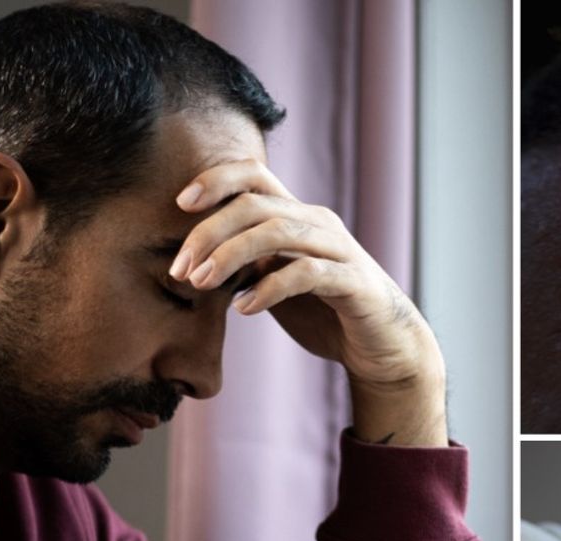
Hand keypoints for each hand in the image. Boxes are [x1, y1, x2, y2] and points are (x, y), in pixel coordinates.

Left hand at [170, 159, 445, 444]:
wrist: (381, 346)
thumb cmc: (323, 311)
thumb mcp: (274, 281)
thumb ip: (242, 264)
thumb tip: (192, 259)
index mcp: (297, 216)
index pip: (255, 175)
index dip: (216, 179)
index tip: (180, 204)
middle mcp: (318, 223)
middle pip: (255, 204)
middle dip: (208, 232)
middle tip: (179, 269)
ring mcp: (339, 249)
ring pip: (278, 232)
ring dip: (231, 255)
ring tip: (200, 284)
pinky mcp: (354, 282)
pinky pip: (307, 273)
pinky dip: (269, 288)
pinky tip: (245, 309)